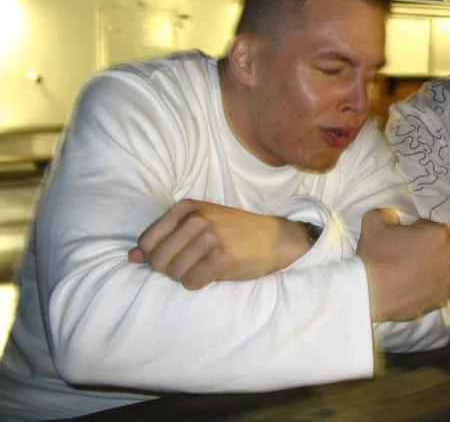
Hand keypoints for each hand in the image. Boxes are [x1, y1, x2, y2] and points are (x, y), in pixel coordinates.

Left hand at [128, 199, 310, 289]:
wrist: (274, 239)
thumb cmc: (233, 233)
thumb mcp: (198, 226)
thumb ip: (164, 238)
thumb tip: (131, 257)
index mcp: (186, 207)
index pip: (146, 242)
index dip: (157, 256)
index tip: (178, 255)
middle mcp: (196, 219)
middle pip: (157, 261)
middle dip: (172, 269)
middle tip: (195, 263)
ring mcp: (210, 237)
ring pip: (174, 274)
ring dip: (187, 277)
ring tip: (206, 266)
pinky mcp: (221, 257)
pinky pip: (192, 282)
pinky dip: (199, 284)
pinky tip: (214, 274)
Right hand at [356, 209, 449, 322]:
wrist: (368, 292)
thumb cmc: (373, 255)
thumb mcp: (374, 221)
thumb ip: (389, 213)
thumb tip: (395, 218)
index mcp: (438, 233)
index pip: (439, 228)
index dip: (425, 232)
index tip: (412, 238)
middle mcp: (449, 255)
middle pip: (448, 248)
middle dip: (435, 249)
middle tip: (415, 255)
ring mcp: (449, 279)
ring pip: (448, 269)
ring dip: (437, 268)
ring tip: (416, 273)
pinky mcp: (444, 299)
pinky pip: (445, 288)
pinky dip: (435, 286)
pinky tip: (418, 286)